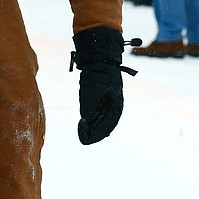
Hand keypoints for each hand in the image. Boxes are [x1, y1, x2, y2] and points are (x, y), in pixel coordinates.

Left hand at [71, 27, 134, 144]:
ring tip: (82, 132)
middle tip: (82, 139)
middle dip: (93, 133)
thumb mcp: (91, 89)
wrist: (98, 58)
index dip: (96, 134)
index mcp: (116, 106)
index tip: (84, 139)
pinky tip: (84, 123)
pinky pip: (97, 113)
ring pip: (100, 120)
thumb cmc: (97, 73)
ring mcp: (107, 102)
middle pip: (105, 126)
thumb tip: (85, 119)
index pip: (107, 126)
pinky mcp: (101, 98)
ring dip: (92, 127)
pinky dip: (91, 119)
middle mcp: (113, 106)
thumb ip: (88, 105)